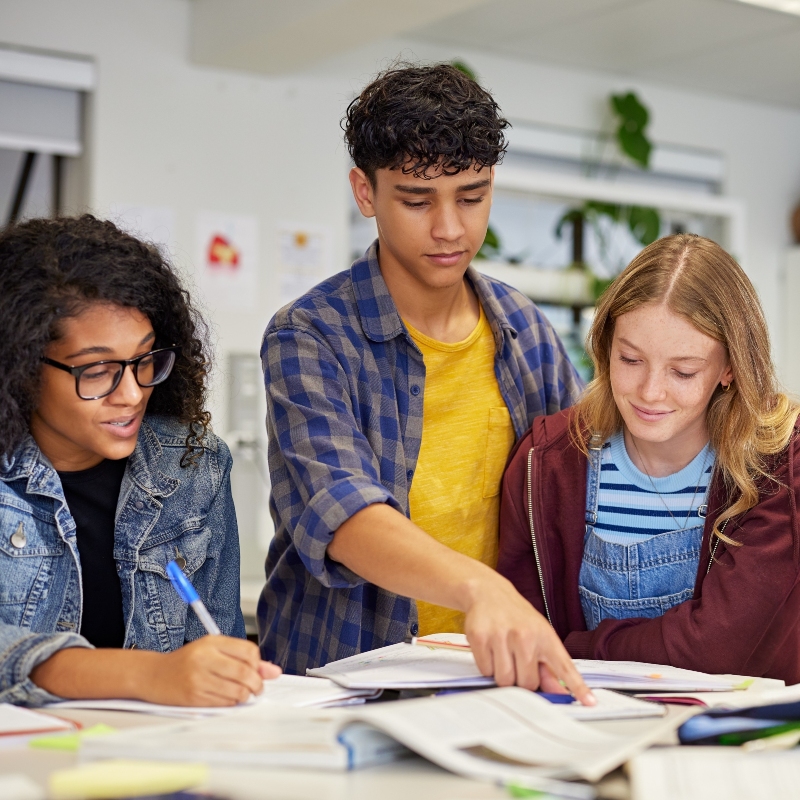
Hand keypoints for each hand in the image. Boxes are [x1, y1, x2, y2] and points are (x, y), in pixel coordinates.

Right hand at [145, 636, 281, 706]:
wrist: (153, 675)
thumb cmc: (187, 662)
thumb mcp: (213, 651)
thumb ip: (243, 659)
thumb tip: (274, 671)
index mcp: (212, 642)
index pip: (249, 651)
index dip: (258, 664)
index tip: (256, 669)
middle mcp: (205, 658)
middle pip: (245, 673)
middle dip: (257, 684)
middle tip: (257, 688)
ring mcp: (198, 678)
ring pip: (237, 691)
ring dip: (246, 696)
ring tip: (243, 694)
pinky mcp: (193, 697)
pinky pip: (224, 703)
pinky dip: (232, 703)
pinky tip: (227, 698)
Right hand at [462, 575, 594, 704]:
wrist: (488, 592)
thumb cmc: (517, 618)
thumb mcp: (538, 635)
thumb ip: (549, 667)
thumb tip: (559, 694)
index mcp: (545, 637)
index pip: (564, 667)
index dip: (577, 687)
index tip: (589, 702)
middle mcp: (525, 635)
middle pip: (527, 684)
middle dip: (521, 679)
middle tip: (517, 661)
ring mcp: (502, 636)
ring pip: (504, 680)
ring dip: (502, 674)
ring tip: (503, 654)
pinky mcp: (480, 637)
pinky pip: (485, 671)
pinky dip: (486, 666)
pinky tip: (490, 648)